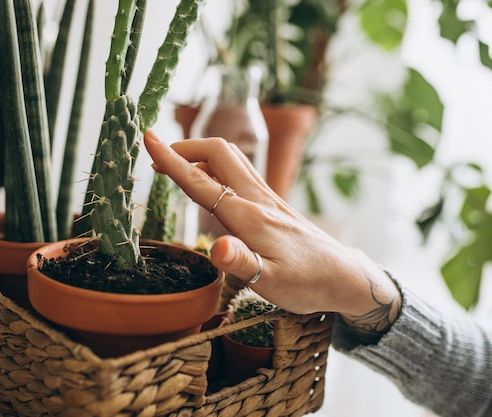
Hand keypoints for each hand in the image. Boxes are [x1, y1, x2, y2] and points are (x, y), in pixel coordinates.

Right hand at [144, 132, 400, 337]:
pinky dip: (216, 167)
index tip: (148, 139)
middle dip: (184, 147)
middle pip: (218, 153)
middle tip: (156, 156)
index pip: (202, 182)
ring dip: (200, 154)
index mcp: (249, 216)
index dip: (172, 160)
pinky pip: (240, 172)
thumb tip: (214, 249)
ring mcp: (266, 198)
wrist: (344, 276)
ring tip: (176, 165)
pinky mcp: (272, 203)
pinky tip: (210, 183)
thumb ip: (243, 263)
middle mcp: (257, 199)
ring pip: (231, 159)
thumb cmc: (308, 283)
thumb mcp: (273, 282)